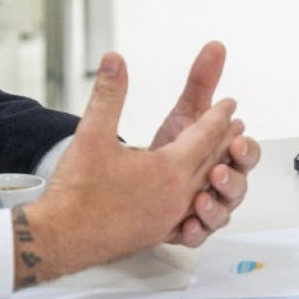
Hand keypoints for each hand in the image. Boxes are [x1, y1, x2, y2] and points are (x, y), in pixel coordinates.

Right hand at [13, 52, 235, 285]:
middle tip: (236, 126)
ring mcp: (170, 218)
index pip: (204, 136)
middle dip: (225, 141)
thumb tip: (115, 61)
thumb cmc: (78, 192)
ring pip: (203, 189)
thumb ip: (109, 94)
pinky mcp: (159, 234)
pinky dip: (200, 202)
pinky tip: (194, 200)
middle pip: (211, 162)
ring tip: (221, 161)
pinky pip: (191, 215)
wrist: (62, 237)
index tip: (229, 104)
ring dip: (216, 171)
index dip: (218, 116)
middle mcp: (176, 195)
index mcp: (168, 169)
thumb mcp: (92, 133)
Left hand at [148, 42, 261, 246]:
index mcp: (225, 155)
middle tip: (218, 171)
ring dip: (214, 208)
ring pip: (222, 214)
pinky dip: (193, 232)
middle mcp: (221, 183)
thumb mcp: (186, 112)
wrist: (136, 177)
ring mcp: (207, 207)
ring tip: (200, 200)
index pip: (246, 152)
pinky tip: (185, 226)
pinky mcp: (187, 228)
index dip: (244, 147)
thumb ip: (203, 82)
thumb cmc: (171, 145)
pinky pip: (197, 236)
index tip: (235, 139)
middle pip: (240, 186)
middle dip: (233, 179)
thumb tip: (215, 46)